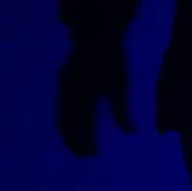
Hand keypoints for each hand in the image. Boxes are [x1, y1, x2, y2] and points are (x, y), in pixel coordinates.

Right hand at [56, 36, 133, 156]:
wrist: (97, 34)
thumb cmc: (113, 60)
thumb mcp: (121, 86)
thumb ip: (122, 111)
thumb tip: (131, 132)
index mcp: (87, 92)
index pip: (85, 124)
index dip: (88, 140)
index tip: (93, 155)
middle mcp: (71, 91)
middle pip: (70, 123)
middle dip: (76, 141)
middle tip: (84, 156)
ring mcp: (64, 86)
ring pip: (62, 116)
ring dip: (69, 133)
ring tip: (77, 148)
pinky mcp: (62, 83)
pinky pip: (61, 107)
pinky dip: (64, 121)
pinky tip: (71, 131)